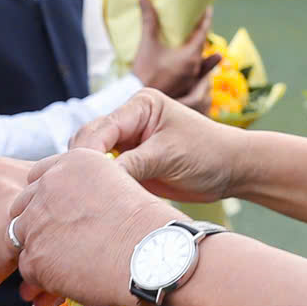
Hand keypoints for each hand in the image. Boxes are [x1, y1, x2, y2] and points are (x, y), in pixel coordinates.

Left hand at [7, 150, 179, 305]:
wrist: (156, 258)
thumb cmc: (150, 229)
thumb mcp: (118, 187)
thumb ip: (86, 192)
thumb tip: (69, 213)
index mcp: (72, 162)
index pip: (37, 180)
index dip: (46, 202)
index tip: (62, 219)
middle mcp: (48, 185)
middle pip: (23, 208)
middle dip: (39, 227)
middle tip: (66, 247)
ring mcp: (37, 220)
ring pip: (23, 240)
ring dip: (42, 254)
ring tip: (72, 267)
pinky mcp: (35, 256)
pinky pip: (28, 269)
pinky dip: (45, 280)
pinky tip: (72, 282)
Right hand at [70, 89, 253, 203]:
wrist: (233, 170)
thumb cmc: (208, 153)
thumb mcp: (168, 156)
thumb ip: (132, 164)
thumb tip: (97, 179)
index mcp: (140, 106)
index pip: (102, 127)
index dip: (87, 151)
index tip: (77, 174)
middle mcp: (130, 121)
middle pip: (91, 140)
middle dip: (82, 162)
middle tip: (73, 189)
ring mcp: (129, 143)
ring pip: (94, 158)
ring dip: (89, 175)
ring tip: (81, 196)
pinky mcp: (132, 164)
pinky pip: (107, 175)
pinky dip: (101, 186)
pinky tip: (95, 200)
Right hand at [129, 0, 218, 108]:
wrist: (139, 96)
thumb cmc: (145, 70)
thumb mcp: (148, 43)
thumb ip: (149, 20)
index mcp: (190, 55)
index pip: (203, 32)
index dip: (206, 19)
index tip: (208, 8)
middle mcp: (195, 67)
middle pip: (203, 47)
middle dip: (202, 35)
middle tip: (201, 24)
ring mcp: (192, 80)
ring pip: (202, 62)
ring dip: (203, 53)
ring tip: (207, 48)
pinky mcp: (186, 88)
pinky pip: (197, 74)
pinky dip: (198, 67)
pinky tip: (196, 68)